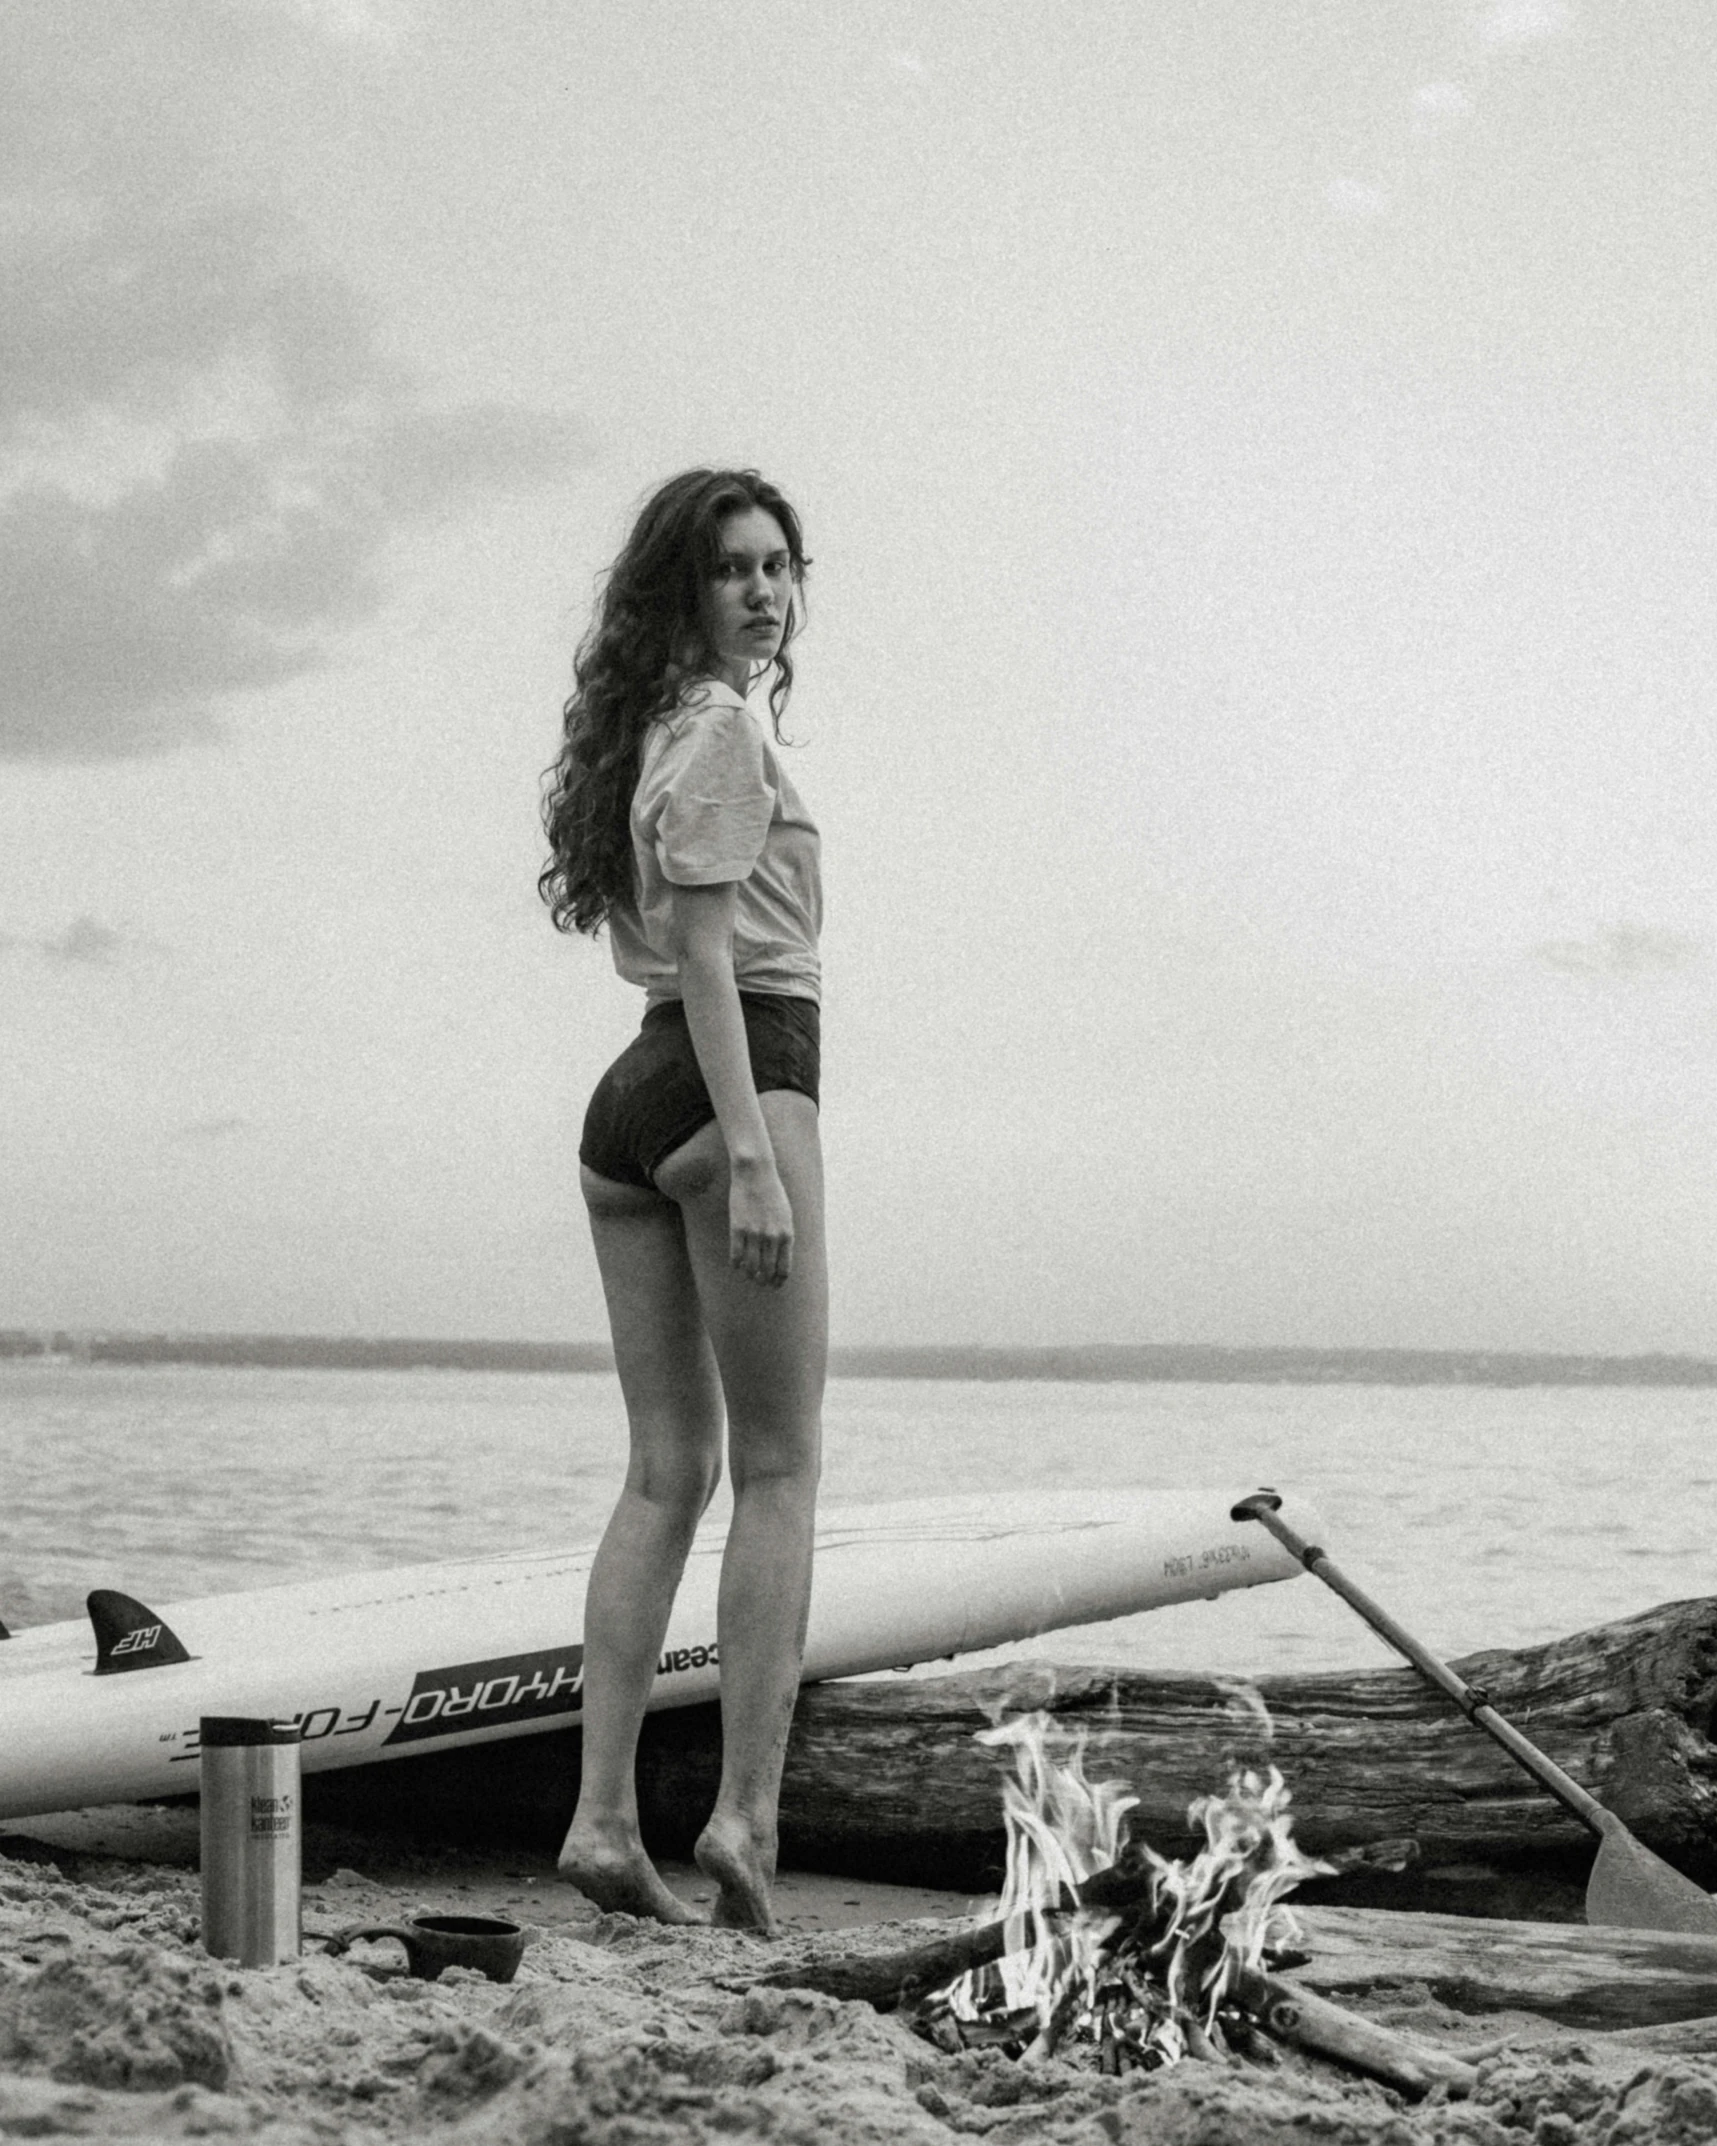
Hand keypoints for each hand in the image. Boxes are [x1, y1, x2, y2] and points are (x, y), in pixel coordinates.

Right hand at [728, 1158, 792, 1287]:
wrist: (756, 1173)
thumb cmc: (773, 1193)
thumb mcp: (786, 1215)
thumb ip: (784, 1237)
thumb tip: (780, 1258)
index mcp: (787, 1235)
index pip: (784, 1268)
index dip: (779, 1281)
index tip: (774, 1285)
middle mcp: (772, 1237)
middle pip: (767, 1271)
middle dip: (763, 1281)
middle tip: (760, 1282)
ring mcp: (754, 1233)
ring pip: (750, 1267)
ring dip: (749, 1275)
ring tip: (748, 1275)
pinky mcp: (737, 1228)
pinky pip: (735, 1255)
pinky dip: (735, 1264)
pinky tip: (735, 1265)